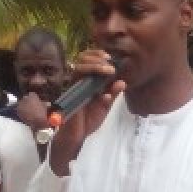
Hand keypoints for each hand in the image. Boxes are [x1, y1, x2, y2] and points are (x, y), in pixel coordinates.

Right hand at [47, 48, 120, 176]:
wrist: (77, 136)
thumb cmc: (88, 121)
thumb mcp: (105, 107)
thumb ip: (112, 94)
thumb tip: (122, 82)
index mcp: (88, 82)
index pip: (90, 61)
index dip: (98, 55)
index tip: (111, 58)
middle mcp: (79, 81)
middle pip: (82, 58)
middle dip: (97, 57)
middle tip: (110, 63)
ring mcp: (74, 86)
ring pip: (79, 66)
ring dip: (95, 65)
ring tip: (109, 70)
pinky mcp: (70, 94)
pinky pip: (76, 80)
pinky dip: (90, 79)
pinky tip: (103, 83)